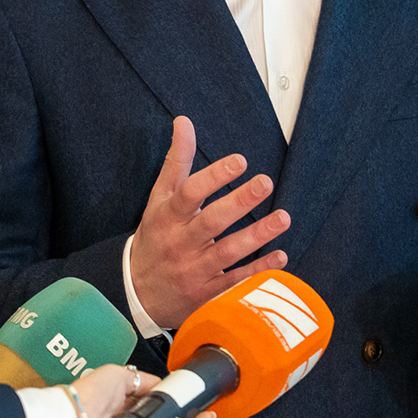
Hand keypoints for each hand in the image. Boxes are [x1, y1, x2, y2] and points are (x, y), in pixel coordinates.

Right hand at [130, 117, 289, 329]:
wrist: (135, 293)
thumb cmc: (155, 237)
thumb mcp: (158, 199)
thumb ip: (176, 162)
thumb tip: (184, 121)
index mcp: (167, 217)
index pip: (189, 193)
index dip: (214, 177)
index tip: (240, 161)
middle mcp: (180, 243)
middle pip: (211, 221)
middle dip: (239, 202)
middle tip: (265, 183)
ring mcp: (193, 271)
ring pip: (227, 252)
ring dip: (257, 236)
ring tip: (283, 218)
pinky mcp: (205, 295)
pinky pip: (234, 282)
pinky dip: (258, 271)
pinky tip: (280, 256)